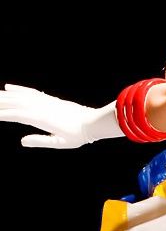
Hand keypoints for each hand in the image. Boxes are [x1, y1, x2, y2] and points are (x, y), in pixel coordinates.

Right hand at [0, 83, 120, 148]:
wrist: (92, 122)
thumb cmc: (77, 135)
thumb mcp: (59, 143)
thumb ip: (40, 141)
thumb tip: (22, 141)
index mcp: (41, 118)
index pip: (16, 115)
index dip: (2, 114)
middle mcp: (40, 107)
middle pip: (13, 102)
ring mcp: (44, 101)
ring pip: (19, 96)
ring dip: (4, 95)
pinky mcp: (48, 99)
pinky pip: (29, 92)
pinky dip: (18, 89)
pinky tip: (8, 87)